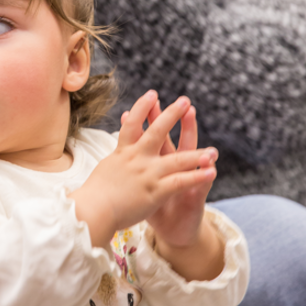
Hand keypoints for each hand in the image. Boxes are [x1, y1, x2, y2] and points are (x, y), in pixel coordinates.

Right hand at [69, 90, 216, 248]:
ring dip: (197, 155)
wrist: (92, 211)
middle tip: (185, 100)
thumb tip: (117, 154)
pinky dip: (197, 177)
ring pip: (178, 160)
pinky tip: (211, 172)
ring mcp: (148, 174)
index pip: (132, 124)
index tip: (152, 94)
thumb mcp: (104, 170)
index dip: (142, 107)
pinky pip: (181, 182)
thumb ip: (116, 161)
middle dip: (172, 115)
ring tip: (214, 151)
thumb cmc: (92, 195)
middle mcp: (137, 159)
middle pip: (157, 132)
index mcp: (123, 153)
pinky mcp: (155, 191)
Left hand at [144, 98, 224, 280]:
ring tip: (192, 116)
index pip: (152, 138)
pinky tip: (211, 166)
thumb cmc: (155, 210)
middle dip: (172, 119)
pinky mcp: (195, 198)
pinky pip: (202, 186)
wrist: (174, 232)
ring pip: (191, 154)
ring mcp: (187, 180)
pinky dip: (205, 177)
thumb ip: (137, 171)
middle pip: (171, 139)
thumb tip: (120, 151)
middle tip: (175, 100)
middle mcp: (174, 168)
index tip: (144, 104)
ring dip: (191, 135)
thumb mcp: (141, 190)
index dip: (148, 123)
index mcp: (158, 165)